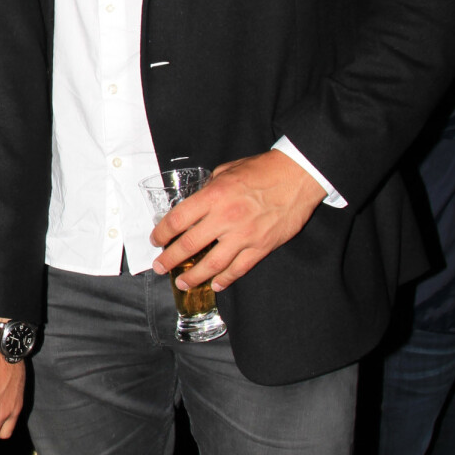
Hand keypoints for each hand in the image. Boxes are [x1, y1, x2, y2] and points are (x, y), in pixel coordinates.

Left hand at [149, 151, 326, 291]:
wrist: (298, 176)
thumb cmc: (263, 170)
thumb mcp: (227, 171)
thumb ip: (209, 189)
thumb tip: (196, 203)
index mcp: (214, 196)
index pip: (178, 220)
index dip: (162, 232)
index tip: (156, 240)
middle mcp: (226, 218)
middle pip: (190, 245)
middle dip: (170, 260)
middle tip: (160, 267)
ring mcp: (244, 236)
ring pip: (212, 264)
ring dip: (194, 276)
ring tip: (182, 283)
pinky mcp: (262, 247)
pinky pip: (239, 269)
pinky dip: (225, 279)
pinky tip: (215, 284)